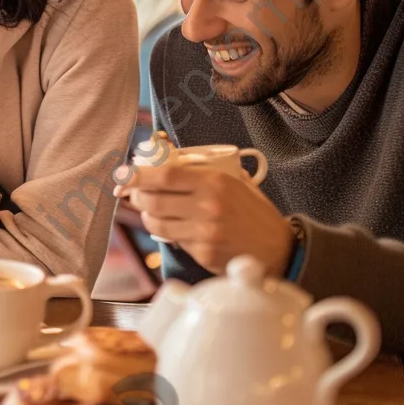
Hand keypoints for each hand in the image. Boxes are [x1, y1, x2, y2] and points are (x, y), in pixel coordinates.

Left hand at [114, 164, 292, 275]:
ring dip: (148, 216)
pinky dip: (167, 233)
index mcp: (215, 181)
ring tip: (152, 210)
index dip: (137, 175)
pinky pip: (172, 240)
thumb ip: (203, 170)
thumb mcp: (236, 181)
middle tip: (134, 193)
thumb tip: (164, 151)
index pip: (165, 174)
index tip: (124, 175)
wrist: (279, 249)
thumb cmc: (253, 212)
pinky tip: (175, 227)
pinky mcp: (203, 253)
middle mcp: (208, 205)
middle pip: (153, 199)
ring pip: (156, 222)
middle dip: (137, 196)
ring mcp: (205, 232)